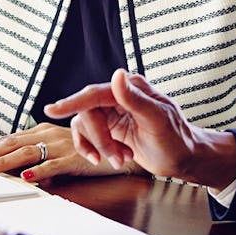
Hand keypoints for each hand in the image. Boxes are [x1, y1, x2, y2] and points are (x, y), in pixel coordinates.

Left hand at [0, 123, 144, 182]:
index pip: (8, 140)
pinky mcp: (76, 158)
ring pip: (28, 152)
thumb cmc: (87, 150)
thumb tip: (13, 170)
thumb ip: (36, 157)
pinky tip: (26, 177)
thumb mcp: (57, 151)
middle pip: (11, 143)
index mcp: (41, 132)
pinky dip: (40, 171)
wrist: (121, 148)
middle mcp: (48, 135)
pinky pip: (56, 164)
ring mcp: (61, 145)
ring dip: (5, 162)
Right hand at [43, 69, 235, 187]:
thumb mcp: (158, 119)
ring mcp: (111, 113)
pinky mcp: (108, 129)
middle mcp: (118, 98)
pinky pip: (87, 137)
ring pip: (85, 126)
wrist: (184, 159)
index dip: (72, 102)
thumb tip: (117, 75)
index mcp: (130, 89)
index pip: (94, 94)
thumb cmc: (177, 139)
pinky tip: (114, 158)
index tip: (52, 110)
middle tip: (115, 157)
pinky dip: (96, 151)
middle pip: (87, 113)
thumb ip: (134, 98)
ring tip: (120, 159)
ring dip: (100, 147)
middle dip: (99, 139)